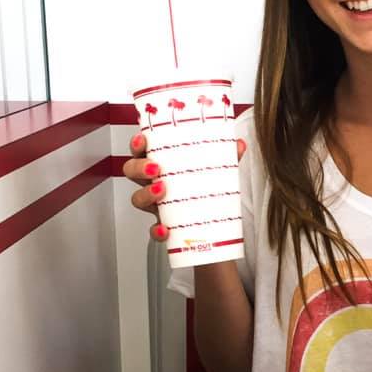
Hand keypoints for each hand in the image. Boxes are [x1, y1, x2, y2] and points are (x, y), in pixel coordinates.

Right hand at [122, 132, 245, 241]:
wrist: (214, 224)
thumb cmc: (205, 190)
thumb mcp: (218, 171)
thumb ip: (228, 157)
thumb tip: (239, 144)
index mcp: (163, 165)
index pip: (143, 150)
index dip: (138, 144)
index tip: (143, 141)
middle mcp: (154, 182)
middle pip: (132, 171)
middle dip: (139, 167)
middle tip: (155, 169)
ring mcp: (156, 204)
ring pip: (138, 198)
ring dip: (145, 194)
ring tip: (161, 191)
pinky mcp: (163, 225)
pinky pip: (153, 229)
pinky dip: (157, 230)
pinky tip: (165, 229)